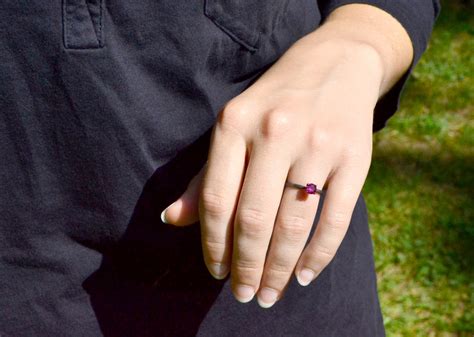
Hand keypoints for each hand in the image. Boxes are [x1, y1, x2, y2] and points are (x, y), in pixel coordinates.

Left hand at [161, 4, 412, 307]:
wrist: (336, 63)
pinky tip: (304, 275)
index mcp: (234, 123)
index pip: (215, 198)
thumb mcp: (233, 126)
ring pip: (293, 224)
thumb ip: (204, 174)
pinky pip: (334, 219)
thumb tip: (171, 219)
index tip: (216, 272)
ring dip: (278, 268)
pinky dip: (319, 255)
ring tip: (269, 293)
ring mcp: (317, 144)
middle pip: (253, 218)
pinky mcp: (354, 157)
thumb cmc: (275, 102)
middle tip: (244, 294)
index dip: (212, 244)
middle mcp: (275, 132)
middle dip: (246, 266)